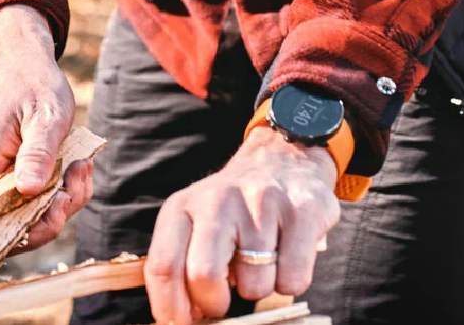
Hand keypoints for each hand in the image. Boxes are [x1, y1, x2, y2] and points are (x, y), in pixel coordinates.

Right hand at [0, 5, 92, 250]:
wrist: (28, 62)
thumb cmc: (34, 82)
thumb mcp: (45, 113)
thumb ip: (38, 151)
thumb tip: (29, 191)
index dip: (11, 233)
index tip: (51, 214)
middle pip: (11, 226)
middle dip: (50, 217)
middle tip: (74, 188)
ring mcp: (6, 177)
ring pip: (32, 215)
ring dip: (64, 201)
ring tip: (83, 167)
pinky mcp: (23, 175)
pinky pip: (43, 199)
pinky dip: (67, 190)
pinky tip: (81, 165)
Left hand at [145, 126, 339, 323]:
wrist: (285, 156)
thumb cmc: (235, 207)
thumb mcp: (196, 222)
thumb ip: (182, 266)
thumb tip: (180, 321)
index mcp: (183, 206)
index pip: (163, 267)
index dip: (171, 309)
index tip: (184, 323)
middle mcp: (219, 200)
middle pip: (204, 276)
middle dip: (215, 305)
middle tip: (225, 302)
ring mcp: (261, 203)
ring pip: (255, 286)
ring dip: (259, 290)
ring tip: (261, 262)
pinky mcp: (300, 212)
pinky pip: (292, 280)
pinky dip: (290, 283)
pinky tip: (286, 255)